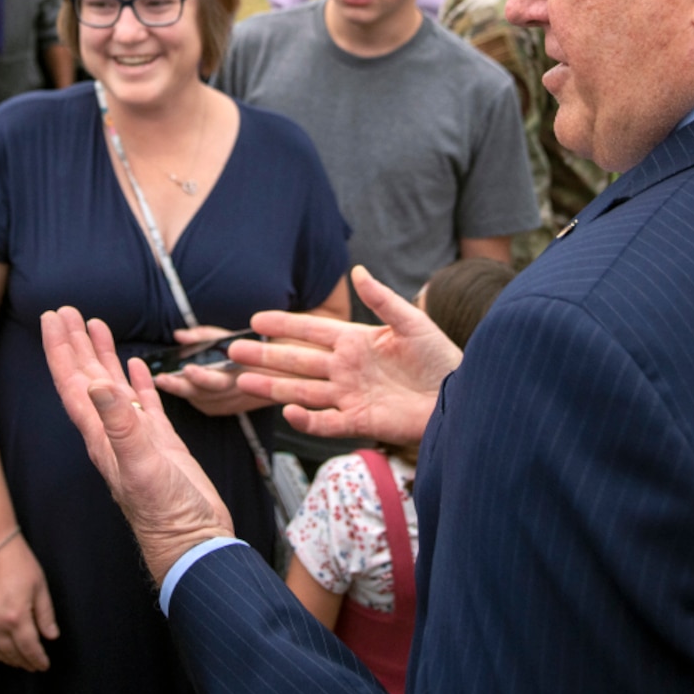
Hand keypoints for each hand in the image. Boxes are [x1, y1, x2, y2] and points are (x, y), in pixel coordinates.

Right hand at [0, 534, 58, 671]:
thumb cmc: (17, 561)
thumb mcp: (39, 586)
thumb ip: (45, 614)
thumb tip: (51, 635)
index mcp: (17, 617)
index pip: (30, 647)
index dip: (38, 659)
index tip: (44, 665)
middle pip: (13, 653)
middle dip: (25, 662)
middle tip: (33, 666)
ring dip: (8, 659)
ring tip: (18, 661)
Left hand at [41, 308, 233, 584]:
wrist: (192, 540)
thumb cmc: (164, 511)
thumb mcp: (140, 463)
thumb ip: (120, 424)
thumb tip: (98, 383)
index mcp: (100, 435)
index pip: (72, 384)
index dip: (60, 351)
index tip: (51, 319)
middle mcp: (111, 432)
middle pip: (86, 378)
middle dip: (75, 344)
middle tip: (66, 310)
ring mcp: (135, 436)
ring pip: (112, 386)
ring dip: (102, 356)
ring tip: (96, 324)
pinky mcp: (160, 442)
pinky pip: (142, 403)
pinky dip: (135, 381)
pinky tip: (134, 366)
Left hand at [153, 325, 273, 416]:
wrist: (287, 370)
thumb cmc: (259, 349)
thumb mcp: (233, 337)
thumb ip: (205, 337)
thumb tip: (180, 336)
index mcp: (240, 373)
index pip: (217, 380)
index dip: (200, 377)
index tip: (187, 369)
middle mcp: (238, 392)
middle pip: (204, 394)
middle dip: (179, 387)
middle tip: (161, 379)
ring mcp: (236, 403)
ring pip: (204, 402)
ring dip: (184, 392)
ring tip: (165, 382)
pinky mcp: (233, 409)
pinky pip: (209, 407)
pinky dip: (196, 399)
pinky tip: (186, 390)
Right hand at [231, 266, 461, 444]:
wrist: (460, 398)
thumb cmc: (441, 358)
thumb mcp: (412, 323)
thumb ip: (382, 300)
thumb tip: (358, 271)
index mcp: (355, 342)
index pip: (311, 331)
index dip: (284, 325)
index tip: (255, 319)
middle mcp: (346, 369)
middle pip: (297, 361)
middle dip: (265, 355)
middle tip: (233, 350)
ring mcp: (350, 396)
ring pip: (302, 390)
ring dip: (273, 385)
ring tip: (243, 379)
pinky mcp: (359, 421)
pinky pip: (326, 422)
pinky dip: (306, 419)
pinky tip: (287, 410)